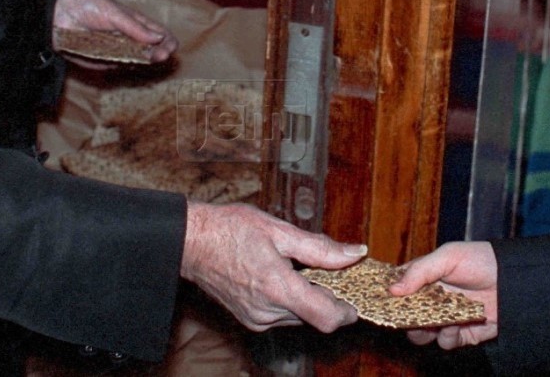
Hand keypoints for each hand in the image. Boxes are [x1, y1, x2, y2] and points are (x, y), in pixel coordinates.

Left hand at [53, 0, 177, 64]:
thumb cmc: (86, 4)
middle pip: (148, 49)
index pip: (156, 33)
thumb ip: (135, 27)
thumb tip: (159, 38)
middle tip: (161, 56)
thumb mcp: (114, 12)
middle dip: (158, 52)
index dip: (167, 40)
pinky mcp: (98, 60)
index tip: (171, 46)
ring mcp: (113, 49)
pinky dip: (122, 65)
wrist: (55, 12)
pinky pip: (114, 66)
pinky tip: (129, 62)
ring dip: (143, 60)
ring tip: (150, 58)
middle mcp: (125, 37)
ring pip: (134, 60)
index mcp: (133, 21)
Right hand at [180, 202, 365, 331]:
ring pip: (299, 316)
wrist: (192, 242)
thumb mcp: (280, 230)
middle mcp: (267, 312)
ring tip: (303, 265)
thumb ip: (320, 247)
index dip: (348, 311)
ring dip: (309, 296)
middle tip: (334, 268)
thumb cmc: (232, 228)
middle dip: (329, 295)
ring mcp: (256, 319)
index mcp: (278, 288)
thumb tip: (355, 253)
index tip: (357, 296)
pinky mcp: (249, 320)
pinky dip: (291, 299)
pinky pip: (282, 315)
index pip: (327, 317)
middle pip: (315, 315)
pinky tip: (285, 274)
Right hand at [389, 242, 497, 348]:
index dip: (391, 296)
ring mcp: (446, 317)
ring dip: (425, 330)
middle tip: (411, 316)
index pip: (400, 288)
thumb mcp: (448, 256)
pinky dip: (447, 337)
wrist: (514, 280)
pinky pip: (445, 343)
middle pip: (407, 315)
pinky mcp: (462, 333)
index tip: (384, 302)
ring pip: (423, 333)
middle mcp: (433, 299)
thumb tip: (393, 290)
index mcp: (426, 277)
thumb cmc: (480, 260)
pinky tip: (455, 325)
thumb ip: (420, 271)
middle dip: (406, 319)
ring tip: (436, 321)